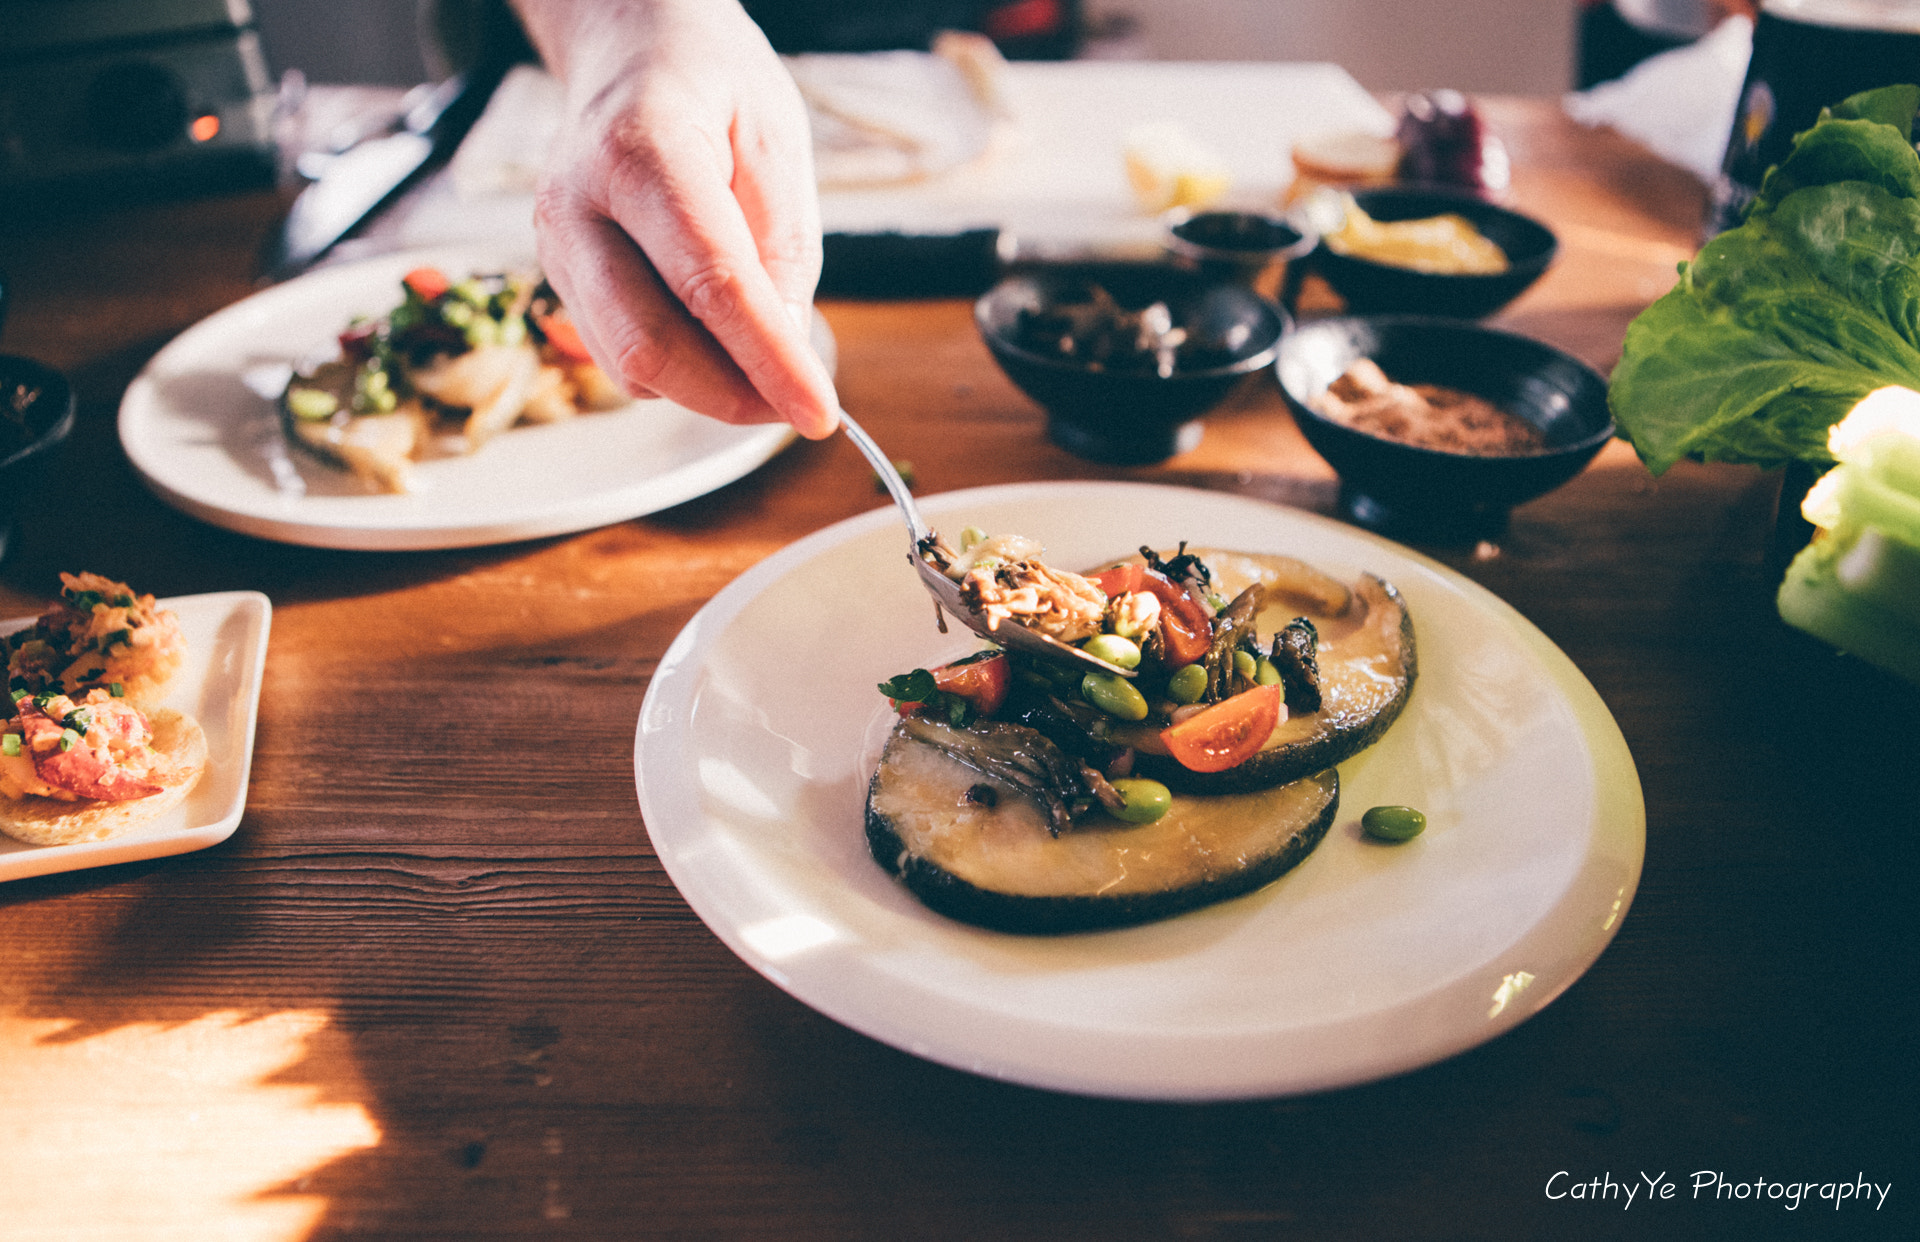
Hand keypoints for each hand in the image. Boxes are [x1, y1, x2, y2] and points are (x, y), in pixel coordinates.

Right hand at [512, 0, 839, 438]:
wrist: (629, 51)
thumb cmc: (711, 83)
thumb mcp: (777, 141)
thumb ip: (782, 250)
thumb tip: (786, 354)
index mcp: (641, 150)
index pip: (710, 283)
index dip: (769, 361)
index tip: (821, 415)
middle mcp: (578, 203)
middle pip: (649, 342)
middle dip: (733, 394)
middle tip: (800, 404)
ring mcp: (556, 245)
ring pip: (629, 362)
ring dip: (707, 388)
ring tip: (765, 365)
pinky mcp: (558, 277)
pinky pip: (619, 354)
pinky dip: (678, 371)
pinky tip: (716, 338)